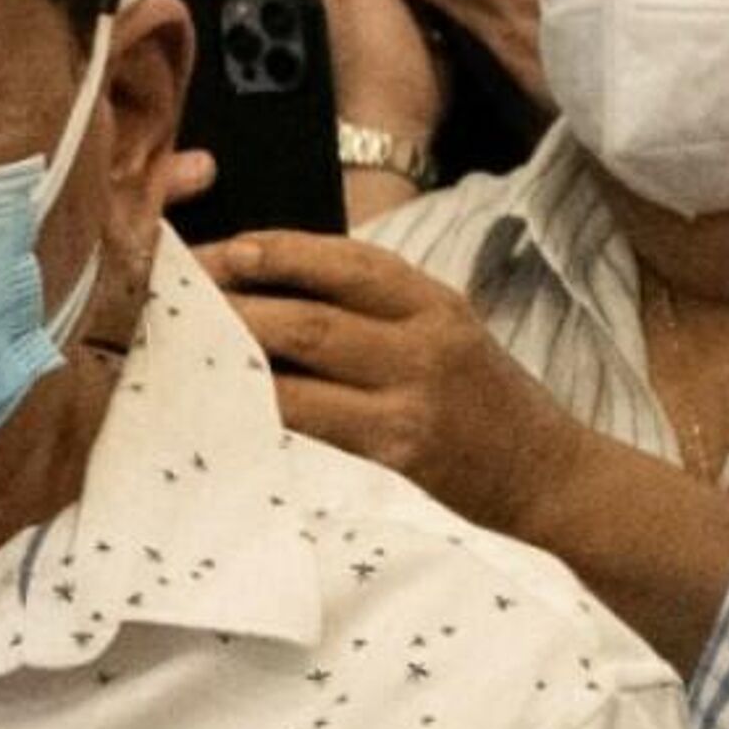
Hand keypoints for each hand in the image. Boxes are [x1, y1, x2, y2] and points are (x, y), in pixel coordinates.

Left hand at [201, 228, 590, 536]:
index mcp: (433, 301)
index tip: (220, 250)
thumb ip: (371, 311)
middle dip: (237, 300)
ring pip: (304, 363)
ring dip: (236, 349)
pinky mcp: (398, 451)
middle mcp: (425, 342)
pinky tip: (222, 399)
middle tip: (179, 296)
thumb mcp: (439, 335)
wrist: (549, 478)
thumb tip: (265, 286)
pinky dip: (262, 407)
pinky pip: (312, 422)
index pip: (346, 259)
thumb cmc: (477, 402)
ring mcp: (411, 399)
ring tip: (183, 341)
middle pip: (312, 312)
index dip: (278, 250)